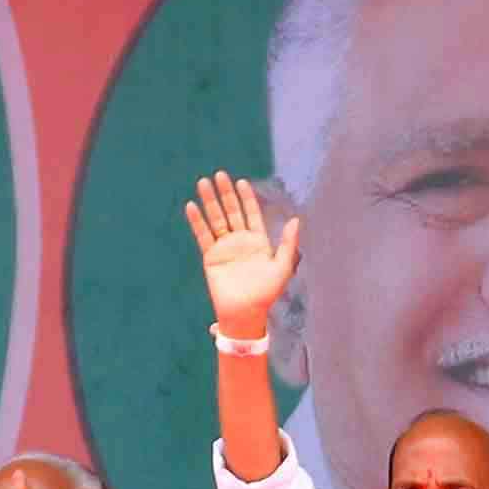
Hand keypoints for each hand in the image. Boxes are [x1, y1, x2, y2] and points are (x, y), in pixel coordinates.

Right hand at [183, 171, 298, 339]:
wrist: (246, 313)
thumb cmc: (266, 294)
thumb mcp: (283, 267)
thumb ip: (289, 243)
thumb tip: (296, 219)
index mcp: (258, 242)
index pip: (251, 213)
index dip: (246, 198)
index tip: (241, 182)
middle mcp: (240, 242)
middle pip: (232, 211)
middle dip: (225, 193)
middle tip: (219, 175)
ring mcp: (224, 248)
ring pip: (216, 219)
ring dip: (210, 201)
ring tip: (203, 182)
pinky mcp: (210, 257)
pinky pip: (203, 235)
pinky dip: (197, 221)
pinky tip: (192, 206)